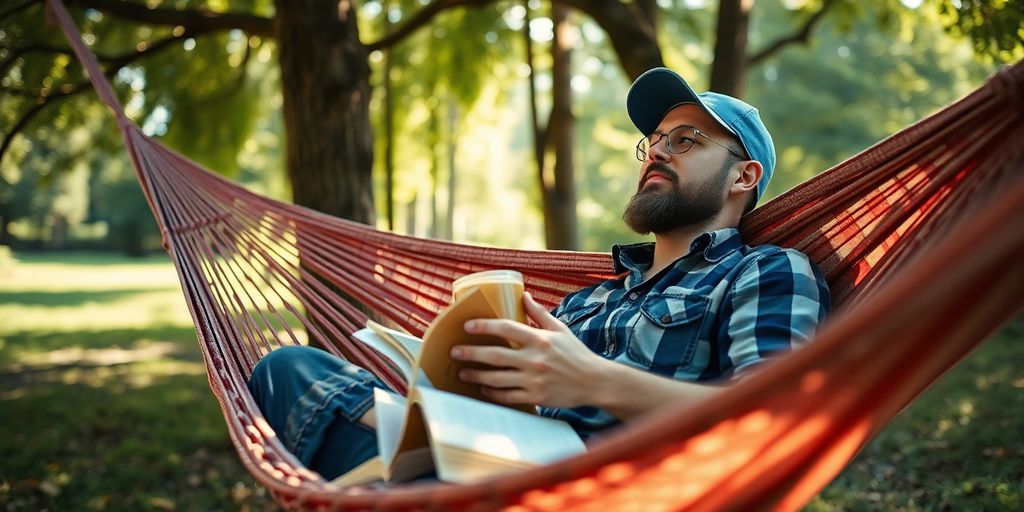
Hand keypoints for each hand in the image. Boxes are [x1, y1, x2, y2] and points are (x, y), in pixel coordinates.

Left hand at [451, 292, 610, 407]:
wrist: (595, 382)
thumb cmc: (576, 354)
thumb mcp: (560, 330)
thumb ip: (539, 313)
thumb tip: (523, 295)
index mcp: (540, 339)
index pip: (506, 328)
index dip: (484, 326)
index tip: (467, 325)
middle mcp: (534, 359)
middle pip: (494, 355)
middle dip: (471, 353)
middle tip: (454, 351)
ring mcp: (534, 380)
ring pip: (496, 378)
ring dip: (476, 376)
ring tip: (462, 373)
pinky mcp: (536, 397)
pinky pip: (507, 395)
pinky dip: (492, 392)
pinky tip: (484, 388)